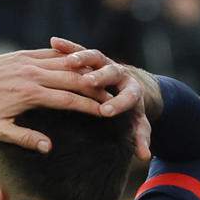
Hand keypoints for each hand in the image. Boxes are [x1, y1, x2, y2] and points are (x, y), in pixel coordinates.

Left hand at [0, 45, 117, 153]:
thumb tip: (49, 147)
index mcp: (30, 95)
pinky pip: (50, 53)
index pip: (69, 100)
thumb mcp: (1, 131)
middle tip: (112, 94)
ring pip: (64, 64)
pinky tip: (79, 62)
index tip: (106, 112)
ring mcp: (27, 61)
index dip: (90, 106)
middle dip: (95, 88)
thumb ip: (26, 139)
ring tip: (101, 78)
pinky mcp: (21, 54)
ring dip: (85, 71)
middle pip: (73, 79)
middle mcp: (32, 74)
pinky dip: (66, 57)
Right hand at [50, 38, 157, 159]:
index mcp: (133, 90)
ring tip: (69, 63)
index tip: (106, 111)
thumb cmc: (131, 112)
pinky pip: (78, 49)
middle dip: (101, 77)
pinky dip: (67, 45)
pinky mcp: (90, 56)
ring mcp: (105, 62)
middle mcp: (120, 73)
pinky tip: (53, 42)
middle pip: (111, 71)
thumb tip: (145, 156)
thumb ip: (141, 139)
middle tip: (89, 82)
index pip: (128, 96)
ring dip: (83, 58)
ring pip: (95, 57)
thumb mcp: (138, 126)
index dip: (118, 102)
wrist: (127, 89)